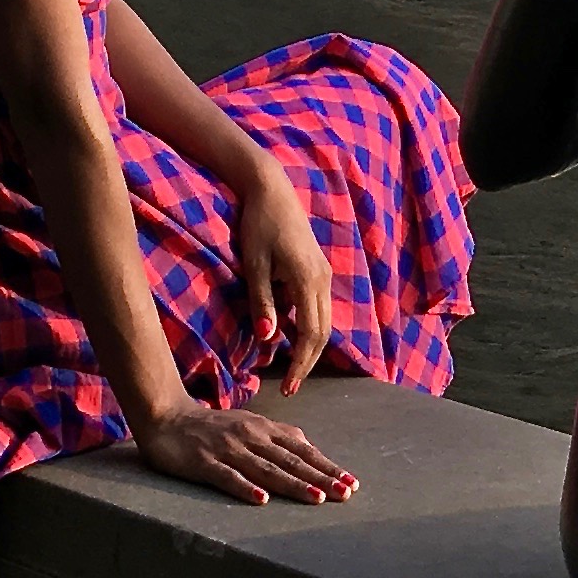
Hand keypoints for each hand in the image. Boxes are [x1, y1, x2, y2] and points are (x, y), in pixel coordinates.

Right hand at [132, 399, 357, 506]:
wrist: (166, 417)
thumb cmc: (212, 426)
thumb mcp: (248, 424)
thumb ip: (275, 435)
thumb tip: (306, 444)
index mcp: (263, 428)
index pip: (302, 449)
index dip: (327, 465)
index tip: (351, 481)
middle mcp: (250, 436)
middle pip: (291, 460)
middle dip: (321, 477)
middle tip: (345, 493)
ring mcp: (228, 449)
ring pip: (267, 470)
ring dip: (294, 484)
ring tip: (317, 498)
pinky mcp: (205, 463)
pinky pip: (228, 478)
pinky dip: (246, 489)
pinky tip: (262, 500)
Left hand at [230, 154, 334, 392]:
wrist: (271, 189)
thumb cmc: (258, 225)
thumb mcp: (254, 265)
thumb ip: (262, 302)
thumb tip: (267, 340)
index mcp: (307, 279)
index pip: (311, 335)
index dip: (300, 365)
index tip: (288, 388)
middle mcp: (322, 279)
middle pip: (323, 333)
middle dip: (307, 362)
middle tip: (289, 387)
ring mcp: (323, 274)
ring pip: (324, 321)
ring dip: (308, 347)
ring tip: (289, 369)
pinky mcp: (318, 269)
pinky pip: (317, 307)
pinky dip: (306, 327)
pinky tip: (287, 336)